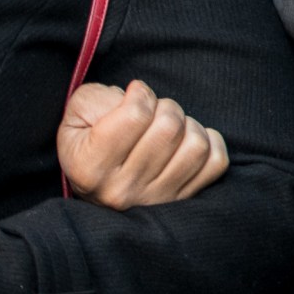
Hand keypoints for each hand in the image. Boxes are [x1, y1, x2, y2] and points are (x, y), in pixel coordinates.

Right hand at [58, 80, 229, 209]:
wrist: (99, 180)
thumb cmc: (89, 140)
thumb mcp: (77, 115)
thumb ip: (97, 99)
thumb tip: (139, 94)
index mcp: (88, 168)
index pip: (136, 115)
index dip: (141, 95)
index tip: (134, 97)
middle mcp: (121, 189)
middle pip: (169, 127)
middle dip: (166, 107)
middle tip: (154, 112)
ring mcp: (154, 198)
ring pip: (196, 145)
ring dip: (188, 126)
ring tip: (170, 129)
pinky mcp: (183, 199)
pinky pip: (216, 162)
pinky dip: (209, 142)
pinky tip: (187, 141)